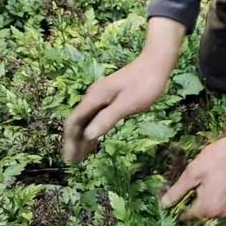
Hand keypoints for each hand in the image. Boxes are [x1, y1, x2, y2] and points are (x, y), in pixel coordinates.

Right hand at [63, 17, 185, 162]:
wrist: (156, 63)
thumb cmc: (145, 84)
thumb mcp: (128, 104)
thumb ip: (107, 118)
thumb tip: (88, 135)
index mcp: (95, 98)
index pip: (74, 123)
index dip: (70, 142)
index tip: (70, 159)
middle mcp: (93, 97)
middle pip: (77, 122)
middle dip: (74, 142)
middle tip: (73, 162)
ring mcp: (101, 97)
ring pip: (86, 120)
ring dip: (82, 138)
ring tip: (80, 156)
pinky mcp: (110, 98)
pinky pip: (96, 117)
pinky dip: (93, 130)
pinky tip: (93, 141)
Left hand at [159, 104, 225, 219]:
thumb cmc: (217, 159)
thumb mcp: (192, 173)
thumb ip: (177, 192)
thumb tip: (164, 205)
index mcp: (206, 209)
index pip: (184, 216)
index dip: (176, 206)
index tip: (174, 192)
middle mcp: (219, 214)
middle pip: (197, 214)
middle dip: (190, 202)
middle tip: (189, 182)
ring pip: (208, 209)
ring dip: (202, 199)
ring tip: (202, 181)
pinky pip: (219, 204)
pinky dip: (213, 197)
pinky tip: (213, 182)